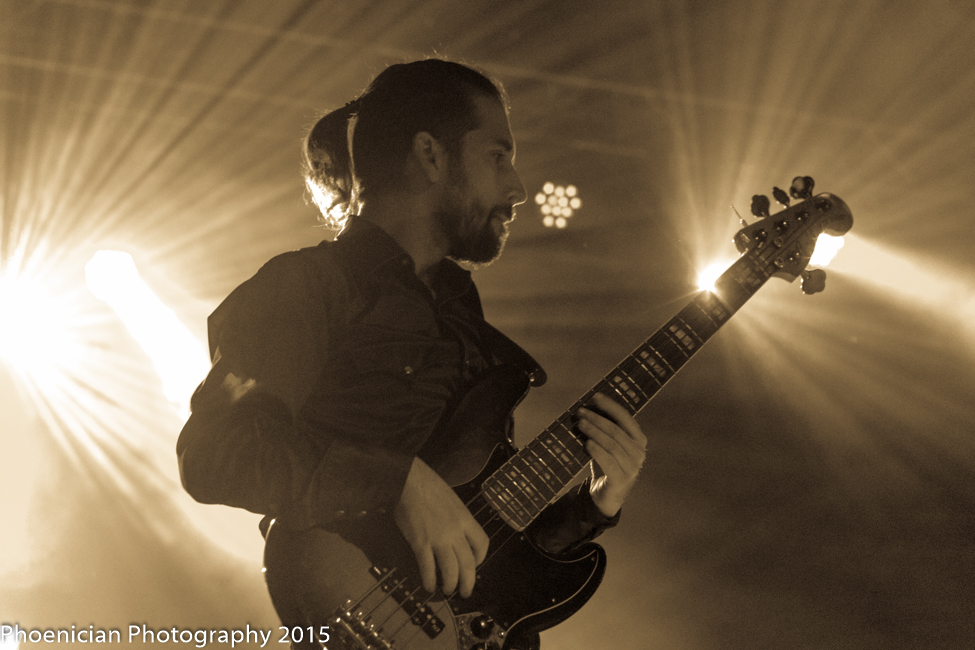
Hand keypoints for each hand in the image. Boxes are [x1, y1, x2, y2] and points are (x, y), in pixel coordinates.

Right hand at [394, 457, 488, 597]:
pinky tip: (428, 586)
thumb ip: (457, 518)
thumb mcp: (452, 499)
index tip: (475, 564)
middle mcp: (455, 531)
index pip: (482, 543)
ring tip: (447, 591)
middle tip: (465, 591)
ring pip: (451, 570)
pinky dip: (429, 580)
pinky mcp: (420, 543)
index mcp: (465, 518)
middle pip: (468, 563)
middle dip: (468, 581)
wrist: (408, 480)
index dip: (481, 558)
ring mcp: (438, 539)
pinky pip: (428, 568)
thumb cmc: (428, 485)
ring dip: (450, 584)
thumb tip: (456, 533)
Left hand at [576, 393, 647, 516]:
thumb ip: (603, 430)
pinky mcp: (622, 480)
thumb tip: (587, 409)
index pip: (626, 418)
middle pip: (616, 431)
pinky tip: (586, 443)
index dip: (611, 406)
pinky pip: (609, 461)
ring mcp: (633, 467)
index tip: (595, 397)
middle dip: (597, 419)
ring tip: (580, 424)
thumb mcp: (607, 445)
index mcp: (638, 440)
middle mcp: (639, 453)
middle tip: (580, 412)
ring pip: (612, 444)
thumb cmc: (607, 465)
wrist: (607, 495)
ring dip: (594, 432)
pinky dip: (597, 451)